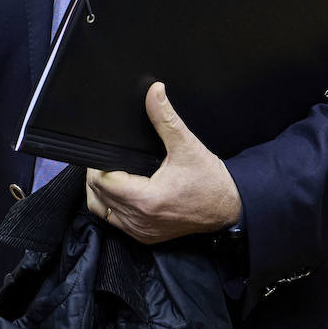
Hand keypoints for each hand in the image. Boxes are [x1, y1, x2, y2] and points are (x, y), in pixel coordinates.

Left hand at [86, 82, 242, 243]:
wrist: (229, 207)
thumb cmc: (210, 180)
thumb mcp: (186, 145)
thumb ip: (165, 117)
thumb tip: (154, 91)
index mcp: (146, 199)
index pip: (101, 181)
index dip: (98, 164)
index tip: (105, 152)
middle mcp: (141, 219)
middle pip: (98, 194)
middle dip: (98, 174)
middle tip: (108, 158)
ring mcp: (142, 231)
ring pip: (102, 209)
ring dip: (101, 191)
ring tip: (110, 173)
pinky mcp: (146, 236)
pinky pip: (114, 222)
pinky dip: (111, 206)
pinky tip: (118, 192)